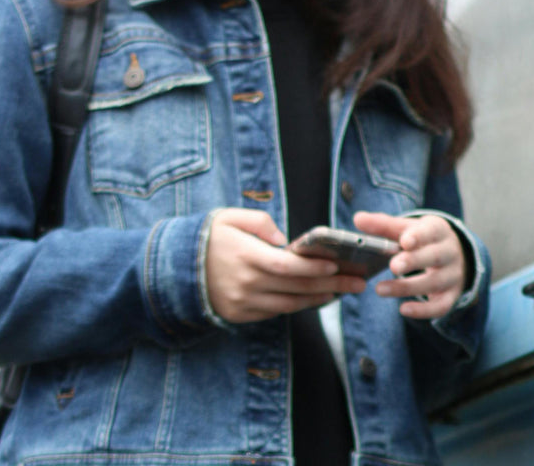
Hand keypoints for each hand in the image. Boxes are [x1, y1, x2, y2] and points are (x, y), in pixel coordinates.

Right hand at [205, 208, 366, 323]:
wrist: (175, 269)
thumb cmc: (208, 238)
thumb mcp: (228, 217)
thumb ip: (260, 223)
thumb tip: (285, 241)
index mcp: (245, 256)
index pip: (287, 266)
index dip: (314, 268)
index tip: (337, 265)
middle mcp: (246, 283)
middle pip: (296, 288)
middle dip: (331, 286)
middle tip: (358, 283)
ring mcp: (243, 303)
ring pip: (289, 304)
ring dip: (319, 299)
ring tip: (343, 291)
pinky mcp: (240, 315)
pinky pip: (276, 312)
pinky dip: (298, 306)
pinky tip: (316, 298)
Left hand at [352, 211, 466, 319]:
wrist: (454, 256)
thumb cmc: (423, 239)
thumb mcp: (407, 228)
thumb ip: (383, 225)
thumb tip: (358, 219)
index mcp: (438, 231)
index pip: (430, 232)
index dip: (418, 237)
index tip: (404, 241)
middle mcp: (449, 252)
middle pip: (434, 256)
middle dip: (413, 261)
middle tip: (393, 266)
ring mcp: (452, 275)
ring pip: (433, 282)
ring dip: (407, 287)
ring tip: (380, 289)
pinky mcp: (451, 295)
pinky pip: (441, 306)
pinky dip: (423, 310)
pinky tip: (403, 310)